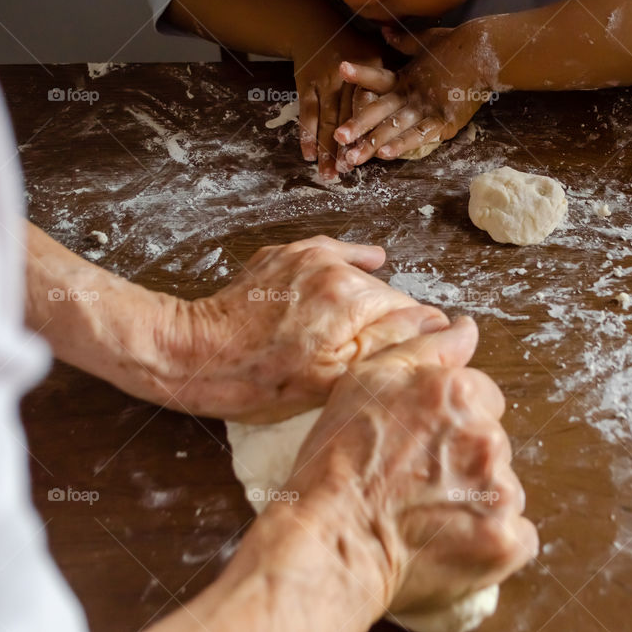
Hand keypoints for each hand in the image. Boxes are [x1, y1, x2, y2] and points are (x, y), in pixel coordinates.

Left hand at [157, 236, 447, 422]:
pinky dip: (352, 261)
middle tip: (372, 354)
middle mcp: (335, 267)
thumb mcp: (333, 379)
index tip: (412, 357)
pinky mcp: (289, 253)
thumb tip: (437, 326)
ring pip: (362, 279)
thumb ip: (390, 346)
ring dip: (364, 302)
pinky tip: (372, 261)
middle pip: (387, 296)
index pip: (412, 314)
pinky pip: (337, 252)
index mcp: (352, 299)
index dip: (416, 339)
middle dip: (387, 323)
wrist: (194, 356)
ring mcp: (310, 256)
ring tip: (349, 332)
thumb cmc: (259, 380)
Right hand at [288, 317, 537, 613]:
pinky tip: (450, 541)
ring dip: (476, 499)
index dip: (449, 421)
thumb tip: (465, 327)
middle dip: (464, 459)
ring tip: (427, 514)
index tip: (419, 443)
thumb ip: (424, 346)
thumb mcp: (367, 381)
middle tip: (417, 481)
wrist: (331, 541)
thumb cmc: (339, 463)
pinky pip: (516, 535)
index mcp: (458, 393)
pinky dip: (490, 541)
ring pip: (502, 488)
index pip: (483, 398)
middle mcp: (487, 437)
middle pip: (492, 443)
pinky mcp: (507, 540)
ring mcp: (502, 492)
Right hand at [293, 25, 383, 178]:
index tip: (374, 152)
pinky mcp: (306, 85)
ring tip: (329, 173)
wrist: (316, 26)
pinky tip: (309, 155)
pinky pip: (306, 113)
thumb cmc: (356, 45)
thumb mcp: (380, 54)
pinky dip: (307, 135)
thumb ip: (394, 82)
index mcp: (372, 68)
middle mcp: (346, 77)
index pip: (372, 104)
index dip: (370, 128)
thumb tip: (413, 113)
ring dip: (326, 148)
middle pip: (347, 117)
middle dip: (347, 147)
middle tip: (348, 170)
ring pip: (326, 119)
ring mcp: (324, 82)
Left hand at [333, 26, 493, 166]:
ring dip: (373, 143)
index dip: (361, 74)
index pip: (379, 78)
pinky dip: (403, 144)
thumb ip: (403, 41)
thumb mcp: (428, 41)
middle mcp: (413, 93)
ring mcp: (428, 108)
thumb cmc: (459, 47)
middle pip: (380, 111)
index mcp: (407, 77)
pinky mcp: (446, 122)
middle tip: (337, 137)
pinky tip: (387, 155)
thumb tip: (384, 30)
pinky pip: (421, 135)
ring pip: (395, 128)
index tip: (341, 69)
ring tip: (353, 157)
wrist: (487, 53)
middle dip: (358, 126)